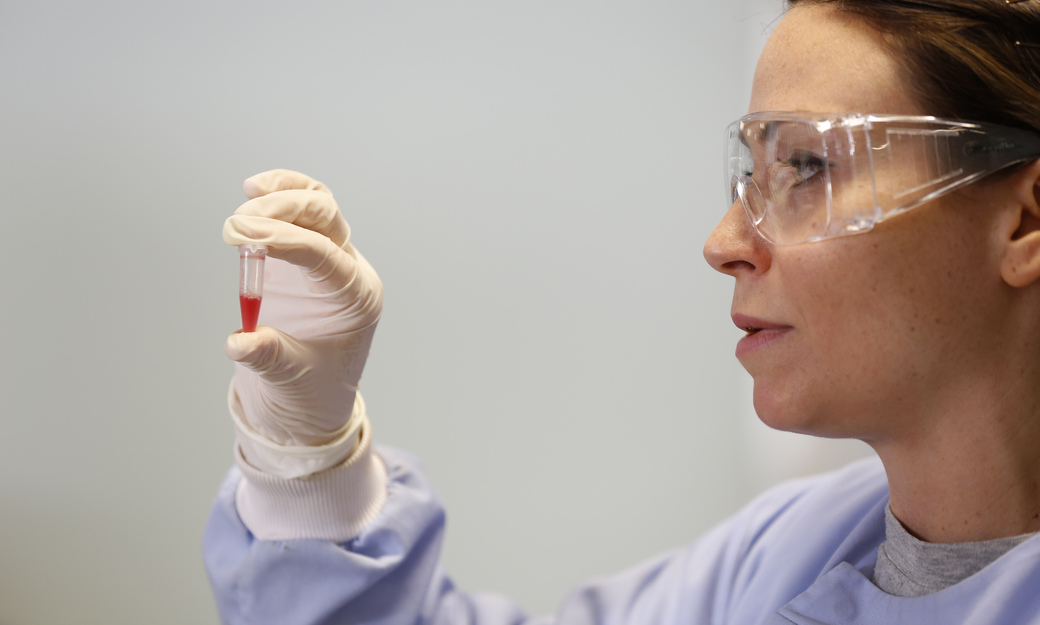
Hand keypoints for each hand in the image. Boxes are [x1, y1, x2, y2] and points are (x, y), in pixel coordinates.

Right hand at [223, 169, 381, 474]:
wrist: (310, 399)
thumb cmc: (310, 391)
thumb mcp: (291, 379)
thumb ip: (269, 357)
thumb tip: (240, 343)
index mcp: (356, 298)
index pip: (324, 255)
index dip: (285, 240)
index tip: (245, 235)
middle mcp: (347, 271)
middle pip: (326, 219)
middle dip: (283, 210)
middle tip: (236, 224)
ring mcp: (328, 259)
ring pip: (318, 206)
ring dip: (284, 194)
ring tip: (249, 195)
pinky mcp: (303, 255)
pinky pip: (300, 213)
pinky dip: (280, 194)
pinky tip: (254, 188)